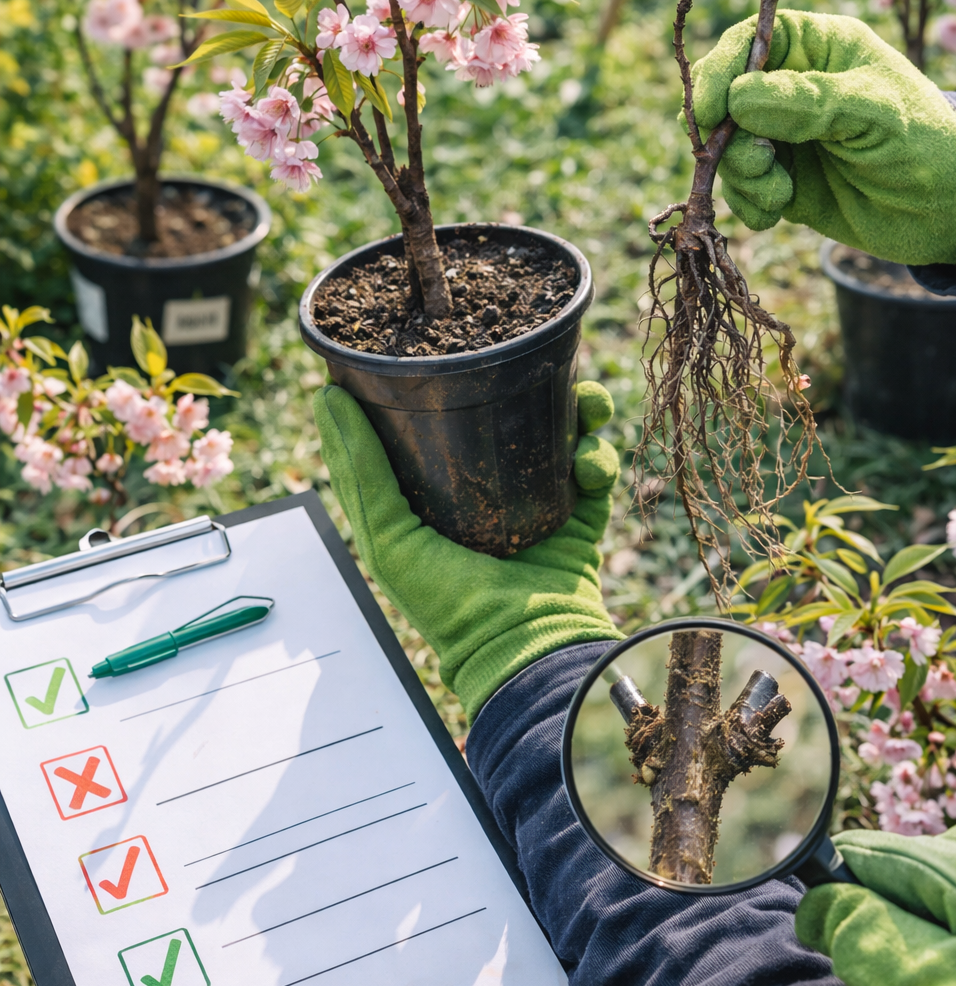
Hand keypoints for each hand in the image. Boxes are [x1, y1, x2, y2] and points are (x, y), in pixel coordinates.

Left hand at [313, 381, 621, 720]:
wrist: (524, 648)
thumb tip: (325, 397)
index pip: (438, 419)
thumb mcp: (386, 536)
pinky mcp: (581, 511)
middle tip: (530, 358)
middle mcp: (489, 487)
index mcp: (439, 491)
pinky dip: (599, 454)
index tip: (450, 338)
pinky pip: (596, 463)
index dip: (445, 379)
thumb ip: (360, 469)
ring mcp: (538, 496)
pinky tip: (589, 463)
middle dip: (524, 380)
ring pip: (560, 426)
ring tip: (584, 401)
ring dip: (577, 406)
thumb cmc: (446, 603)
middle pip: (507, 411)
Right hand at [689, 10, 955, 266]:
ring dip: (743, 175)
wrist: (947, 211)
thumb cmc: (924, 143)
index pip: (749, 42)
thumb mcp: (876, 113)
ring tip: (781, 193)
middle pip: (724, 99)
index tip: (706, 114)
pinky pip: (739, 189)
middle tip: (759, 162)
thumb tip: (738, 97)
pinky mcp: (780, 180)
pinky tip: (777, 212)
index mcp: (817, 47)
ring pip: (726, 149)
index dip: (719, 73)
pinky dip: (749, 204)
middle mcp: (791, 88)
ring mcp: (783, 136)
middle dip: (727, 136)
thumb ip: (811, 101)